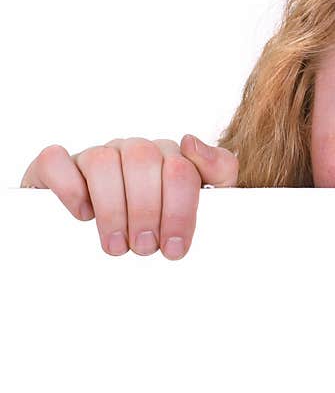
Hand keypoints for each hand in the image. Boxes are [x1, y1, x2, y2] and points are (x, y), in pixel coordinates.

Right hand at [20, 134, 237, 259]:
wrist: (120, 243)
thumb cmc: (167, 225)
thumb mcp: (208, 201)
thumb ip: (219, 171)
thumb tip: (191, 143)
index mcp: (170, 157)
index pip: (180, 168)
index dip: (179, 210)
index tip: (174, 248)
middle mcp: (133, 151)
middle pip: (143, 161)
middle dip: (147, 211)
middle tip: (145, 249)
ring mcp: (96, 156)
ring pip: (102, 161)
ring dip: (112, 208)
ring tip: (118, 246)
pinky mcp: (57, 167)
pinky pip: (56, 160)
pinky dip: (69, 187)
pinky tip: (83, 216)